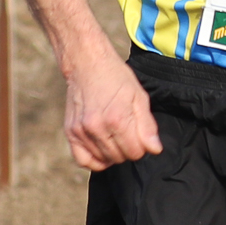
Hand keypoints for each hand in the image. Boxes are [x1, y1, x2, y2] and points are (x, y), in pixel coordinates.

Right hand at [61, 47, 161, 170]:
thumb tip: (155, 149)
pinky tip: (102, 150)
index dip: (142, 146)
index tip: (140, 135)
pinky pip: (82, 160)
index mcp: (117, 119)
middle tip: (127, 133)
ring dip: (113, 153)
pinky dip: (94, 160)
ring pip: (103, 160)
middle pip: (120, 158)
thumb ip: (148, 126)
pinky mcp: (71, 132)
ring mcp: (82, 131)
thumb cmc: (116, 78)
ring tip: (115, 137)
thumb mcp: (139, 97)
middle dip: (128, 149)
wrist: (87, 64)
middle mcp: (97, 128)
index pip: (136, 152)